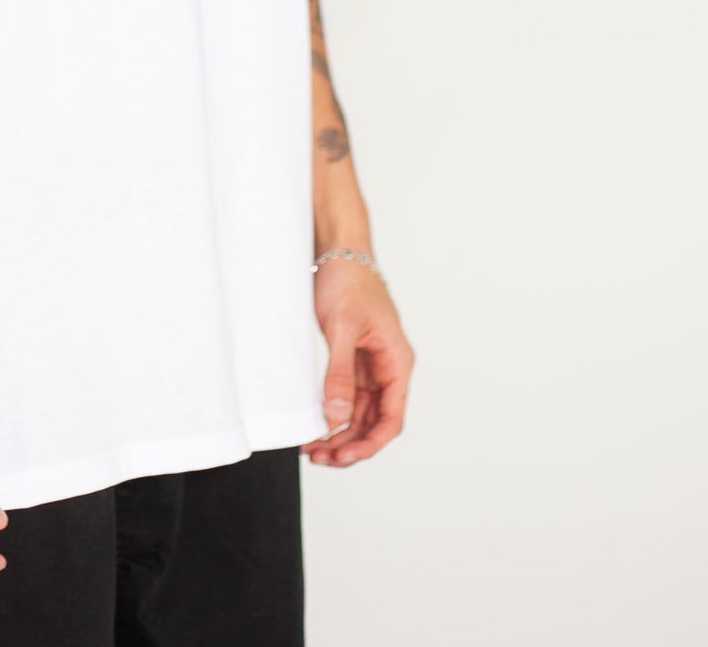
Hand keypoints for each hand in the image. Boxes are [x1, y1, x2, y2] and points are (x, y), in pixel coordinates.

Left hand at [298, 258, 412, 465]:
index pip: (391, 417)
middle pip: (374, 422)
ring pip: (359, 414)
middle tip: (318, 457)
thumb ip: (340, 373)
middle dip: (349, 444)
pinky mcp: (352, 360)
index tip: (345, 456)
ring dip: (339, 433)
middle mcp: (387, 368)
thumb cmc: (348, 281)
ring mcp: (369, 366)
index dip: (371, 443)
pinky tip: (314, 424)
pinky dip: (332, 413)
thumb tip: (337, 416)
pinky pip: (346, 397)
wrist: (337, 251)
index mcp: (396, 362)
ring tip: (311, 448)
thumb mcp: (342, 327)